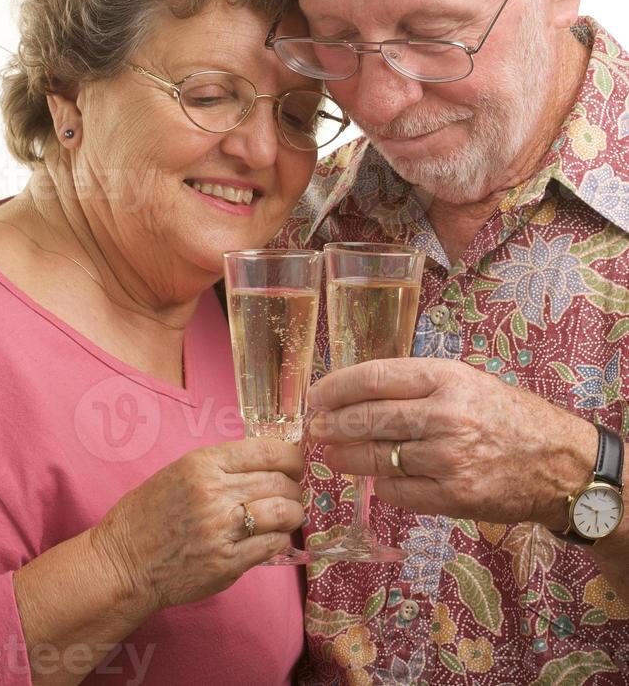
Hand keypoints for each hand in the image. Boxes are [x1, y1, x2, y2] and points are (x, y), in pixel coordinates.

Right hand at [91, 439, 304, 614]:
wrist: (123, 562)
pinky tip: (273, 537)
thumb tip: (267, 464)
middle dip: (294, 486)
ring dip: (293, 513)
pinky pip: (273, 545)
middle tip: (292, 492)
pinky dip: (281, 539)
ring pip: (284, 512)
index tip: (296, 463)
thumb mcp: (180, 471)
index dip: (292, 457)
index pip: (267, 451)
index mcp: (203, 463)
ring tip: (289, 515)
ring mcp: (222, 529)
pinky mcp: (227, 563)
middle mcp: (215, 493)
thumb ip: (222, 466)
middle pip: (280, 481)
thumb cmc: (149, 514)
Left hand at [307, 357, 596, 527]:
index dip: (338, 386)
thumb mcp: (468, 380)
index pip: (376, 377)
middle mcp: (445, 414)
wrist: (558, 461)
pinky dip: (381, 485)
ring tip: (330, 453)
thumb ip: (419, 384)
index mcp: (447, 377)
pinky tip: (374, 479)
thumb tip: (361, 391)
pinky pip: (399, 491)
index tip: (317, 394)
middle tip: (314, 428)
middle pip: (369, 418)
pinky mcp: (453, 496)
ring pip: (379, 457)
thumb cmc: (508, 415)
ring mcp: (448, 458)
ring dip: (347, 457)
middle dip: (333, 424)